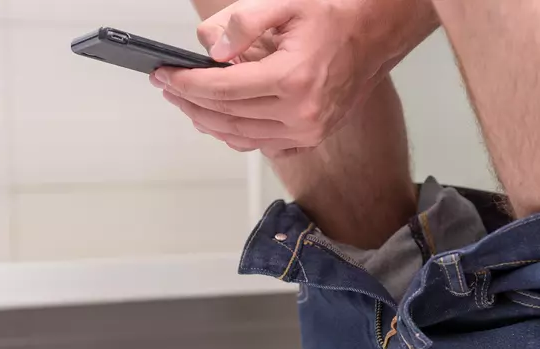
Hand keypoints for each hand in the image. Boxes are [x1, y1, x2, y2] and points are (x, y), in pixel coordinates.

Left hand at [151, 0, 436, 155]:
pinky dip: (234, 133)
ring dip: (208, 121)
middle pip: (227, 117)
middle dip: (190, 102)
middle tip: (166, 88)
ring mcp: (307, 131)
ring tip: (185, 102)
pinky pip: (261, 143)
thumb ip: (244, 22)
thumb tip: (211, 50)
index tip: (164, 76)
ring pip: (241, 135)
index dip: (186, 84)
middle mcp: (301, 114)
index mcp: (293, 80)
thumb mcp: (286, 3)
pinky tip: (217, 118)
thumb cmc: (334, 17)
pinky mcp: (310, 137)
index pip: (223, 90)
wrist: (375, 35)